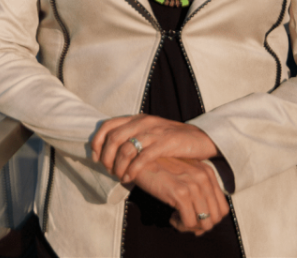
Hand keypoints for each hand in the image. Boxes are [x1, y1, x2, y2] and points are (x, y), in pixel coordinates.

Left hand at [91, 114, 217, 183]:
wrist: (201, 138)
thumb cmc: (172, 140)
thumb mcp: (151, 133)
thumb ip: (134, 136)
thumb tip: (112, 151)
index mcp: (137, 118)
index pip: (108, 125)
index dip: (97, 141)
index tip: (95, 157)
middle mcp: (143, 122)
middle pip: (113, 138)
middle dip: (106, 157)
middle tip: (108, 170)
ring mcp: (154, 132)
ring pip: (126, 149)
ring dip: (118, 166)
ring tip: (119, 176)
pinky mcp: (165, 143)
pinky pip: (142, 157)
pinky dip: (132, 169)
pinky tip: (129, 178)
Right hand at [130, 156, 229, 235]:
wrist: (139, 159)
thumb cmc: (159, 168)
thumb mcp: (184, 174)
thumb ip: (197, 189)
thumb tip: (202, 219)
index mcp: (208, 173)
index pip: (222, 208)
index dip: (211, 220)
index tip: (196, 221)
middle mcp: (204, 178)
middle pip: (216, 217)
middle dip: (202, 226)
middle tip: (186, 223)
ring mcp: (193, 186)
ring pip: (204, 222)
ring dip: (191, 227)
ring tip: (178, 220)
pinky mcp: (180, 193)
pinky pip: (189, 222)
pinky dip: (181, 225)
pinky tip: (171, 217)